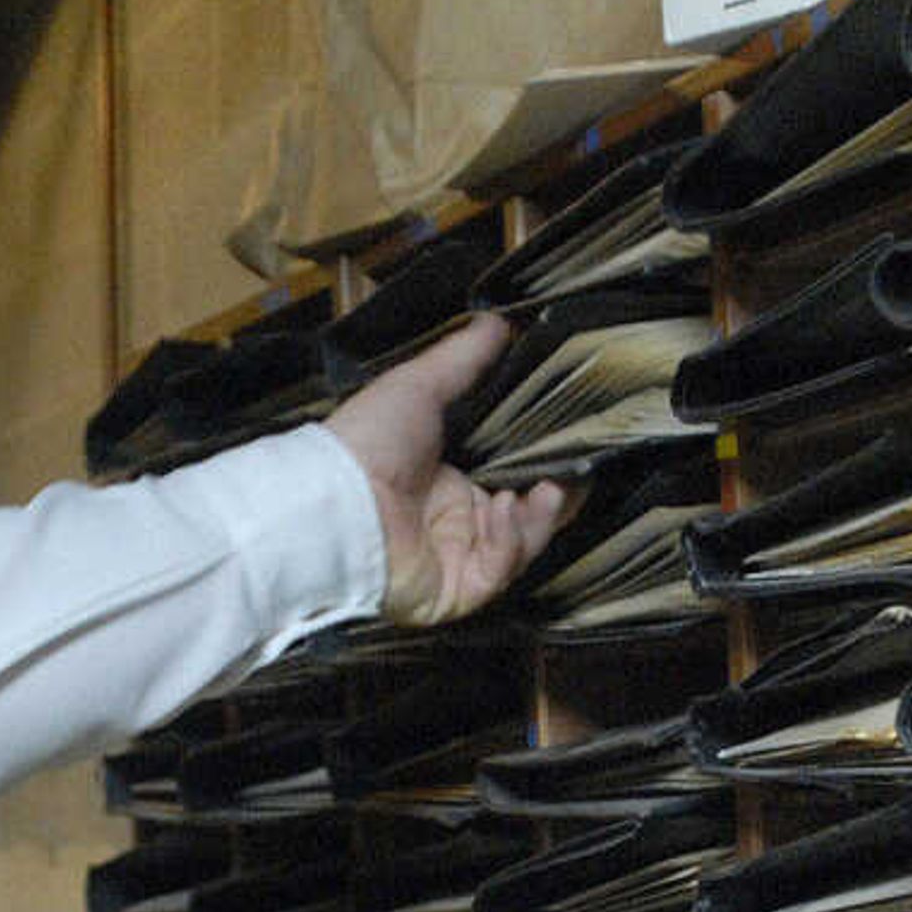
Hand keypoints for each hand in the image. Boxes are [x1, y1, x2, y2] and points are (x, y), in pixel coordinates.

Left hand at [321, 315, 574, 625]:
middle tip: (579, 474)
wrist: (333, 497)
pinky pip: (498, 570)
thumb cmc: (368, 440)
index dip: (542, 469)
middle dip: (554, 499)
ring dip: (538, 518)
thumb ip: (463, 360)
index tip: (572, 447)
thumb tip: (498, 320)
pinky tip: (503, 508)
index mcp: (446, 485)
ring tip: (551, 489)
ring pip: (519, 547)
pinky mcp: (455, 591)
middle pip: (524, 519)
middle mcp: (453, 526)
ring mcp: (455, 560)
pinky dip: (508, 540)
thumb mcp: (420, 386)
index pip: (509, 483)